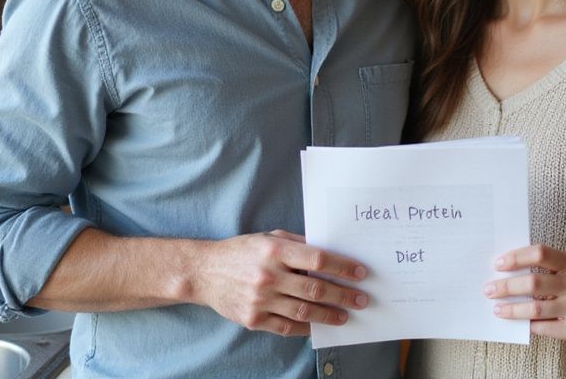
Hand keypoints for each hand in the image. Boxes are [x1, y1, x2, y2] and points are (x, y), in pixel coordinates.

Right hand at [191, 229, 369, 336]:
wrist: (203, 272)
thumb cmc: (241, 251)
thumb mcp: (268, 237)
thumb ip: (298, 243)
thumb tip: (329, 253)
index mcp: (275, 250)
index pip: (318, 260)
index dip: (343, 267)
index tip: (361, 273)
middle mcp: (269, 275)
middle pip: (316, 288)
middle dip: (344, 295)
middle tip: (362, 299)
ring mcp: (260, 300)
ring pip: (305, 311)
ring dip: (330, 315)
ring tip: (345, 315)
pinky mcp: (253, 319)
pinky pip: (286, 326)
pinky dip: (306, 327)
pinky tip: (318, 325)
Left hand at [484, 244, 565, 346]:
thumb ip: (548, 269)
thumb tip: (508, 273)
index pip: (541, 253)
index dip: (516, 257)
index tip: (498, 263)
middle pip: (533, 282)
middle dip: (506, 286)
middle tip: (488, 289)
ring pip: (534, 308)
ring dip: (511, 309)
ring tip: (497, 308)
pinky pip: (543, 328)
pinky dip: (527, 324)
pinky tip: (518, 322)